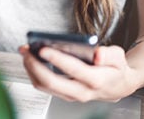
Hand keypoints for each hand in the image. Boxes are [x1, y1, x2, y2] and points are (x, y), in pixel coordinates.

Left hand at [19, 44, 139, 101]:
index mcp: (96, 80)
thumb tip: (97, 54)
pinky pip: (43, 86)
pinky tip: (30, 58)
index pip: (74, 70)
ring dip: (31, 68)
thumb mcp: (119, 57)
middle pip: (52, 82)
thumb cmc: (115, 68)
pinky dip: (33, 71)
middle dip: (36, 65)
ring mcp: (70, 95)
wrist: (117, 85)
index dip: (57, 59)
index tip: (43, 48)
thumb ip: (109, 55)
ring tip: (25, 51)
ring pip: (44, 86)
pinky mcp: (62, 94)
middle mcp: (81, 91)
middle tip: (27, 50)